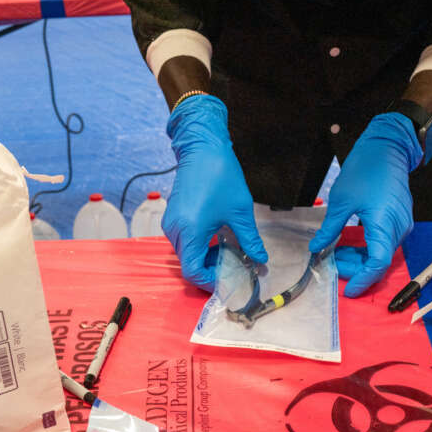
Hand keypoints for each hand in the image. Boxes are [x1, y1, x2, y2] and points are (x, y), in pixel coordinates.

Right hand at [163, 94, 266, 290]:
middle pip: (188, 265)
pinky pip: (183, 241)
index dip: (209, 282)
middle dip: (209, 271)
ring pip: (186, 254)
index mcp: (190, 231)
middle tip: (233, 269)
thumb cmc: (220, 176)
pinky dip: (199, 246)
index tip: (227, 282)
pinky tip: (217, 239)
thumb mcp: (241, 212)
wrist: (202, 149)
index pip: (193, 271)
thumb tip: (260, 259)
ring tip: (228, 253)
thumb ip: (250, 240)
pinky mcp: (172, 217)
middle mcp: (175, 230)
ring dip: (204, 259)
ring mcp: (171, 223)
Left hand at [309, 113, 421, 297]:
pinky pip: (385, 241)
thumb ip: (330, 229)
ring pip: (382, 252)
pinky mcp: (400, 219)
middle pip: (379, 261)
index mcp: (384, 223)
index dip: (362, 279)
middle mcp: (398, 228)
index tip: (348, 290)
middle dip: (356, 267)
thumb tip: (316, 248)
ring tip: (337, 253)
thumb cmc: (365, 169)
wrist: (388, 148)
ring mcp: (402, 224)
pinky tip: (349, 243)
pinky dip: (368, 247)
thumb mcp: (341, 201)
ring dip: (361, 257)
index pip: (377, 264)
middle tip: (331, 262)